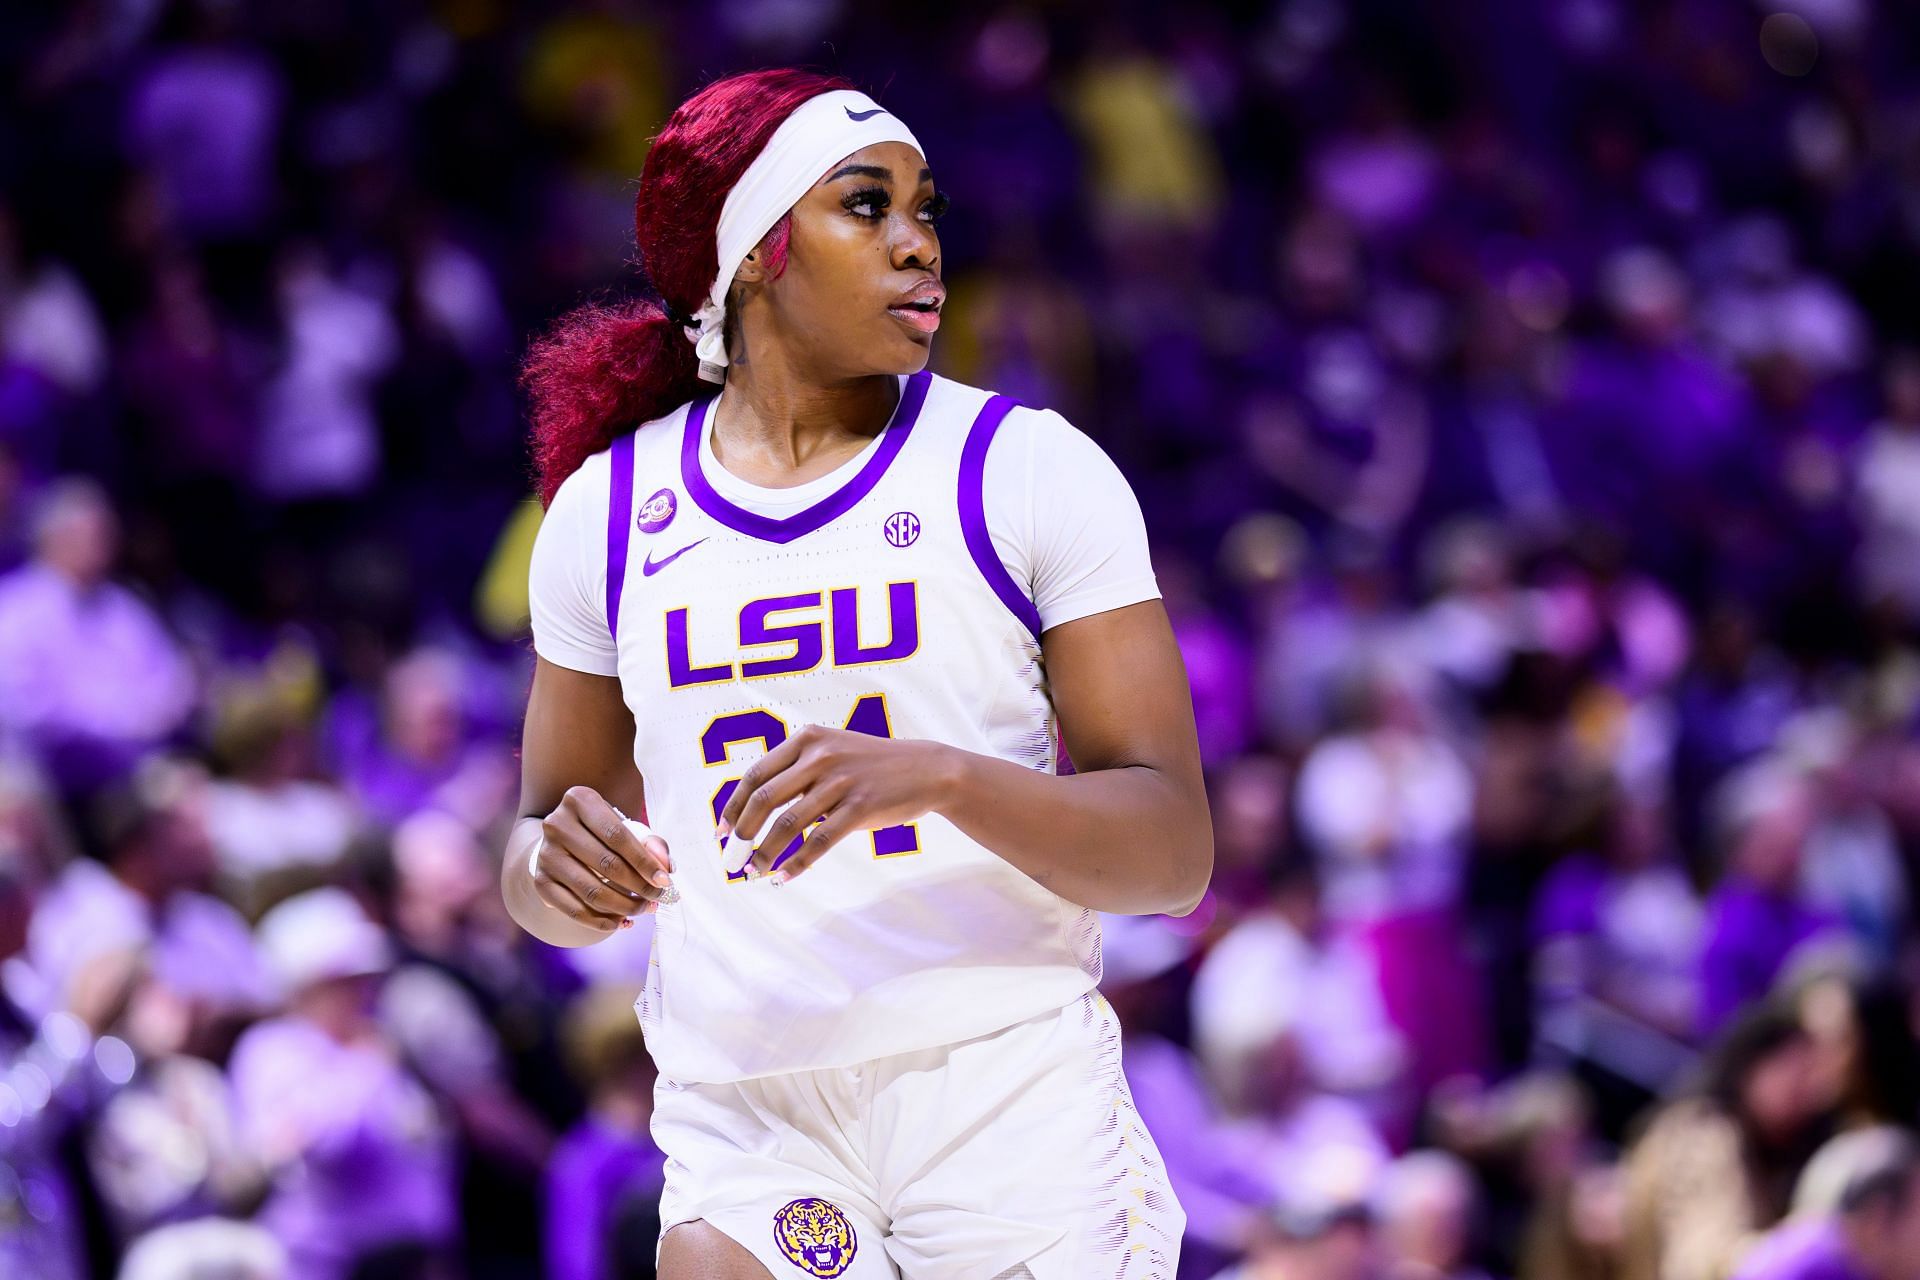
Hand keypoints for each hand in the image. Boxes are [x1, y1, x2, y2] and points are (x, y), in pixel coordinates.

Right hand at [531, 785, 673, 933]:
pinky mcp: (541, 882)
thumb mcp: (625, 827)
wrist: (561, 843)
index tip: (665, 881)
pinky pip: (575, 910)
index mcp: (580, 801)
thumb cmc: (601, 833)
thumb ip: (651, 842)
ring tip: (643, 909)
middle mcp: (557, 825)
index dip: (645, 862)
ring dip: (624, 907)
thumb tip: (666, 866)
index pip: (618, 835)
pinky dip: (602, 922)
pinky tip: (622, 922)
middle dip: (638, 886)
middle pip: (607, 864)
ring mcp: (546, 855)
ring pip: (592, 891)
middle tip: (656, 898)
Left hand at [717, 726, 954, 883]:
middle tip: (732, 858)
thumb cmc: (871, 765)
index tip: (721, 833)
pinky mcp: (860, 806)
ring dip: (765, 853)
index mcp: (806, 739)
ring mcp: (840, 780)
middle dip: (742, 834)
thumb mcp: (832, 750)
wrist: (926, 769)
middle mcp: (819, 756)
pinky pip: (818, 841)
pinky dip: (797, 862)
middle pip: (764, 799)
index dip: (733, 807)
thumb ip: (796, 770)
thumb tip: (752, 809)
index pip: (755, 776)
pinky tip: (784, 877)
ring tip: (755, 872)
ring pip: (787, 824)